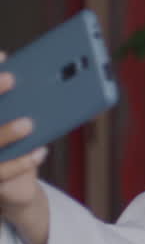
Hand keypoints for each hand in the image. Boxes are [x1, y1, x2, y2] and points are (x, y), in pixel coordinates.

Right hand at [0, 53, 50, 243]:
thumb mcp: (18, 118)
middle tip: (13, 78)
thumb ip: (22, 99)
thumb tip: (39, 67)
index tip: (3, 57)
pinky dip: (23, 161)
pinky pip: (3, 172)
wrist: (12, 186)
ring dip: (6, 131)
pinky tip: (41, 151)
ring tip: (29, 122)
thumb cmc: (16, 144)